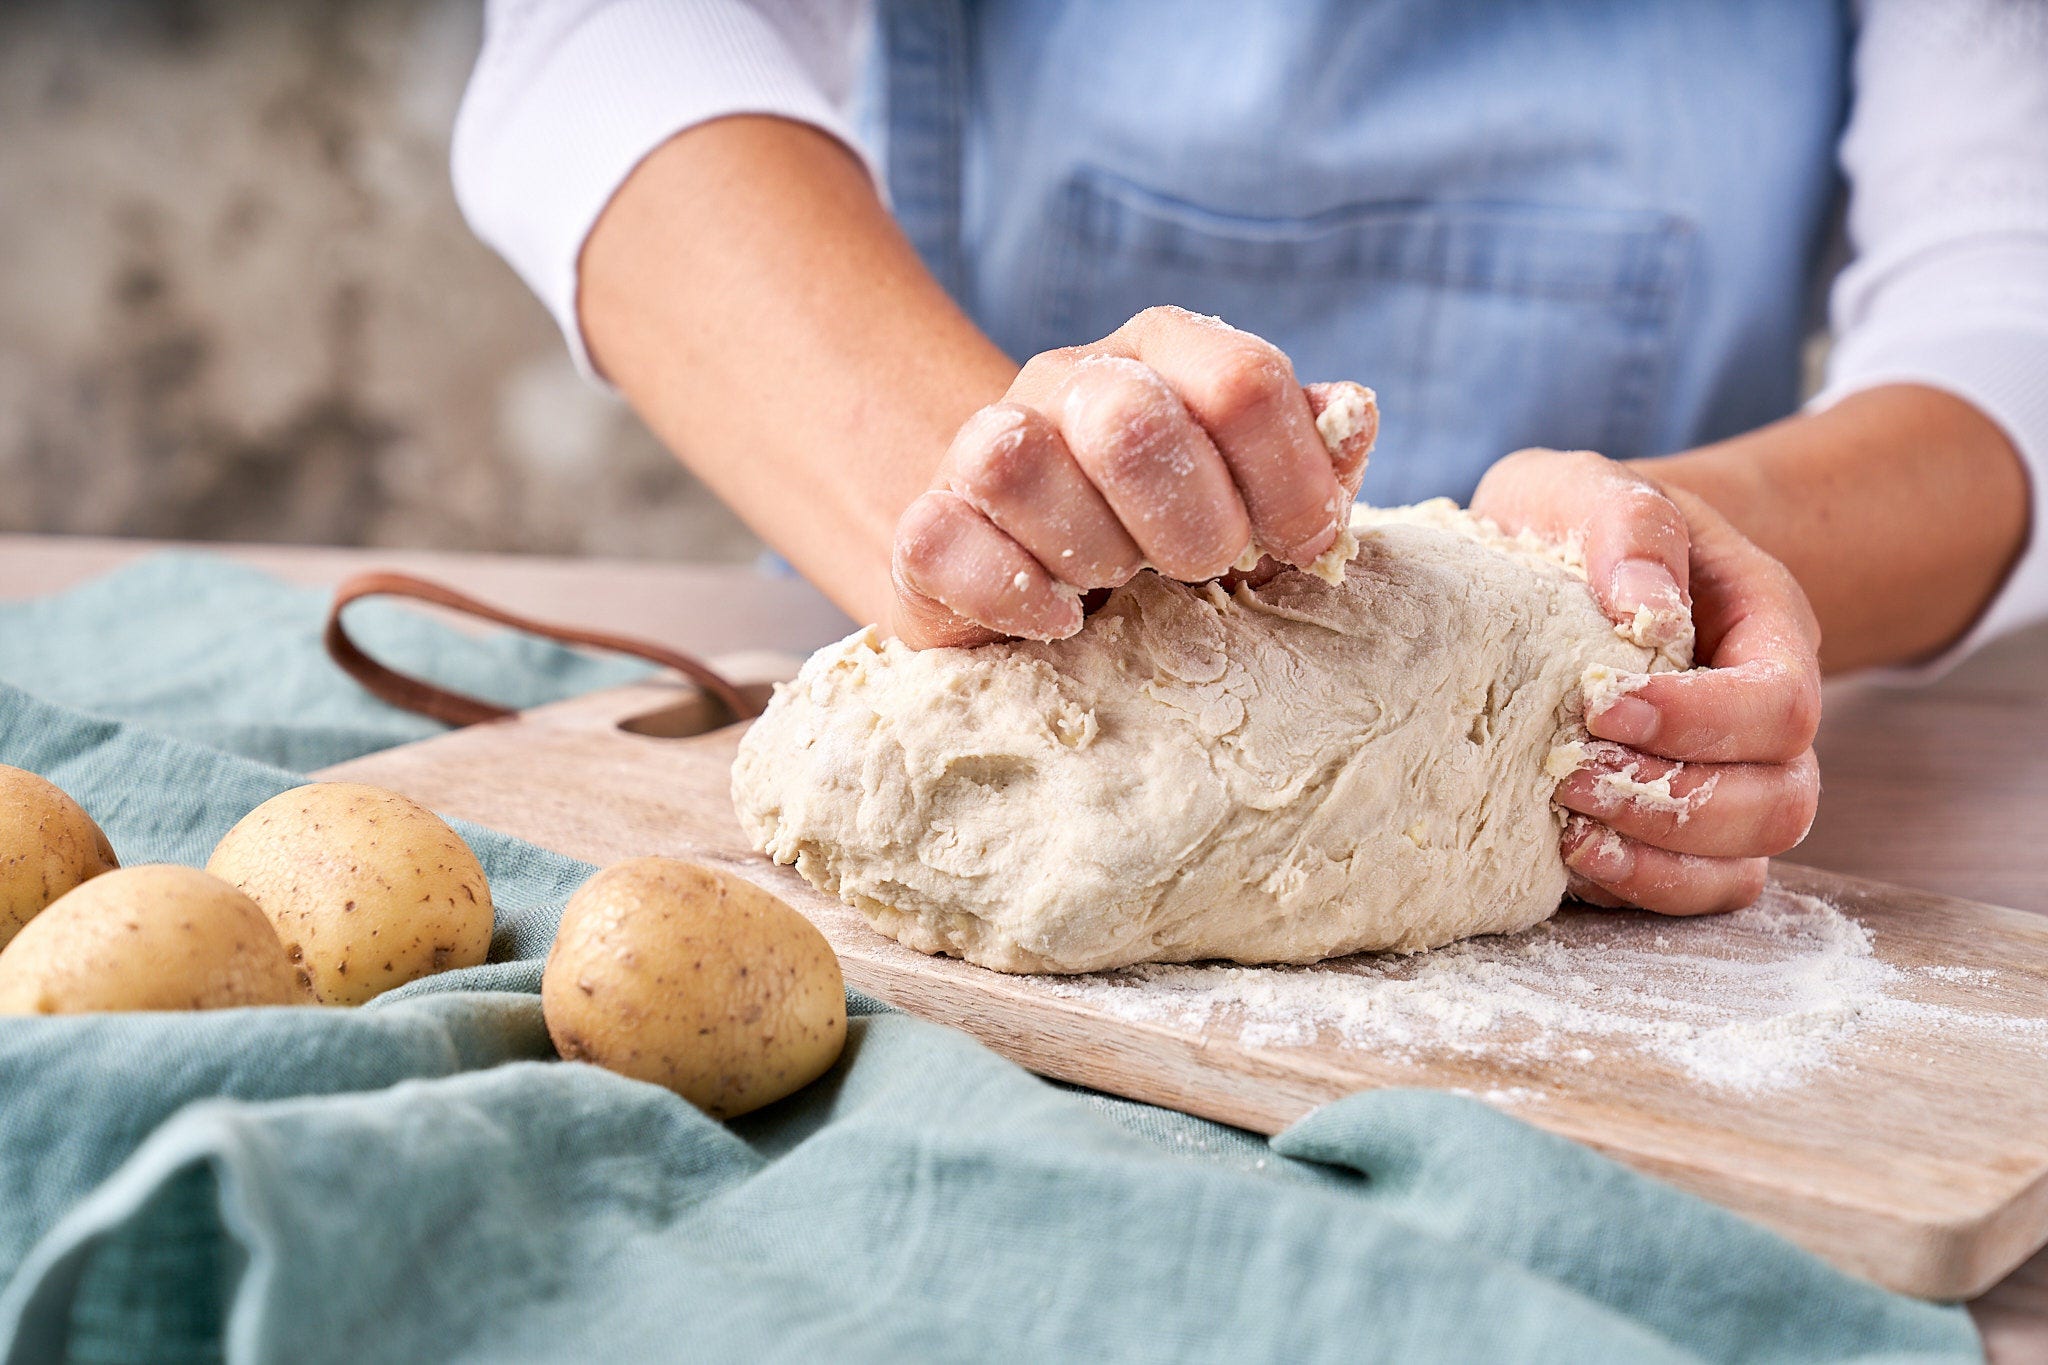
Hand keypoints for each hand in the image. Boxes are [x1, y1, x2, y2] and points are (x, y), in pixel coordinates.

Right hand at [890, 307, 1377, 648]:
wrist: (1045, 573)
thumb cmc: (1172, 536)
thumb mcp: (1261, 498)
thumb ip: (1316, 457)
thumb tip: (1353, 413)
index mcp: (1167, 354)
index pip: (1243, 381)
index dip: (1290, 482)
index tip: (1298, 548)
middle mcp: (1071, 379)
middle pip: (1129, 419)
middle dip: (1189, 524)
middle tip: (1200, 571)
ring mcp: (982, 445)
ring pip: (1016, 461)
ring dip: (1089, 551)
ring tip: (1115, 588)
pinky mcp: (925, 525)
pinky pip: (940, 541)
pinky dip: (1009, 595)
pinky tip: (1056, 623)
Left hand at [1472, 449, 1822, 914]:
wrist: (1564, 561)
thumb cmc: (1584, 526)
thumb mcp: (1594, 490)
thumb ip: (1631, 528)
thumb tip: (1645, 604)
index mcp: (1766, 632)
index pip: (1778, 703)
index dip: (1700, 722)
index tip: (1601, 706)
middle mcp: (1764, 721)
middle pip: (1780, 801)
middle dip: (1676, 803)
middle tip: (1569, 777)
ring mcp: (1729, 781)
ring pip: (1746, 862)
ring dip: (1658, 858)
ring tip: (1565, 828)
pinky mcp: (1676, 828)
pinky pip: (1694, 889)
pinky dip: (1638, 887)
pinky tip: (1565, 858)